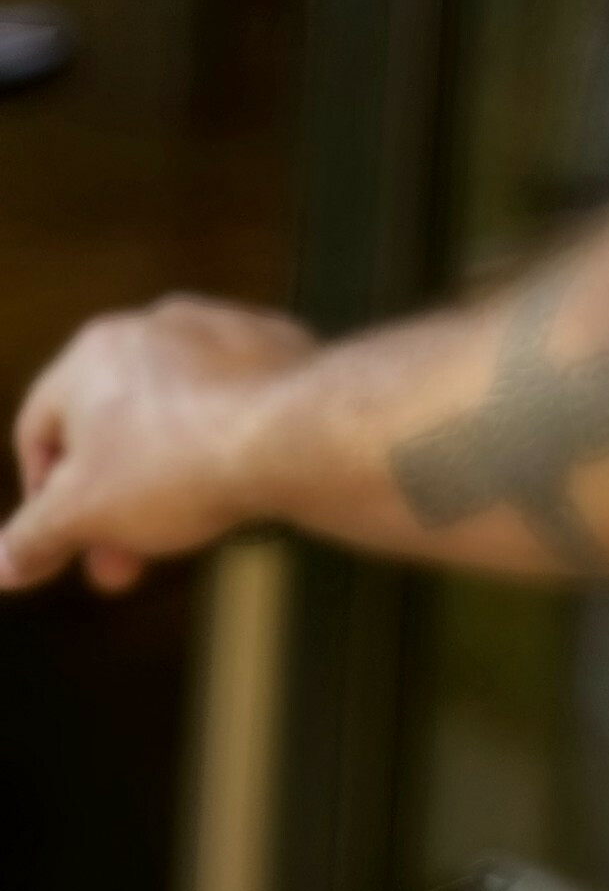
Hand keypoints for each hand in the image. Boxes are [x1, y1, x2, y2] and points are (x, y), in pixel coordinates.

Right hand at [1, 296, 314, 592]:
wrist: (298, 433)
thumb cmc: (178, 464)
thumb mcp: (82, 516)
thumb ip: (33, 539)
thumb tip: (2, 566)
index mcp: (94, 349)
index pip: (41, 431)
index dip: (42, 500)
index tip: (64, 547)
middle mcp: (158, 324)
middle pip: (115, 427)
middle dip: (111, 505)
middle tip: (122, 564)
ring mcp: (226, 329)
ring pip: (178, 415)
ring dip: (169, 476)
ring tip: (185, 529)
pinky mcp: (284, 347)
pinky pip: (238, 404)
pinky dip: (228, 443)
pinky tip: (238, 485)